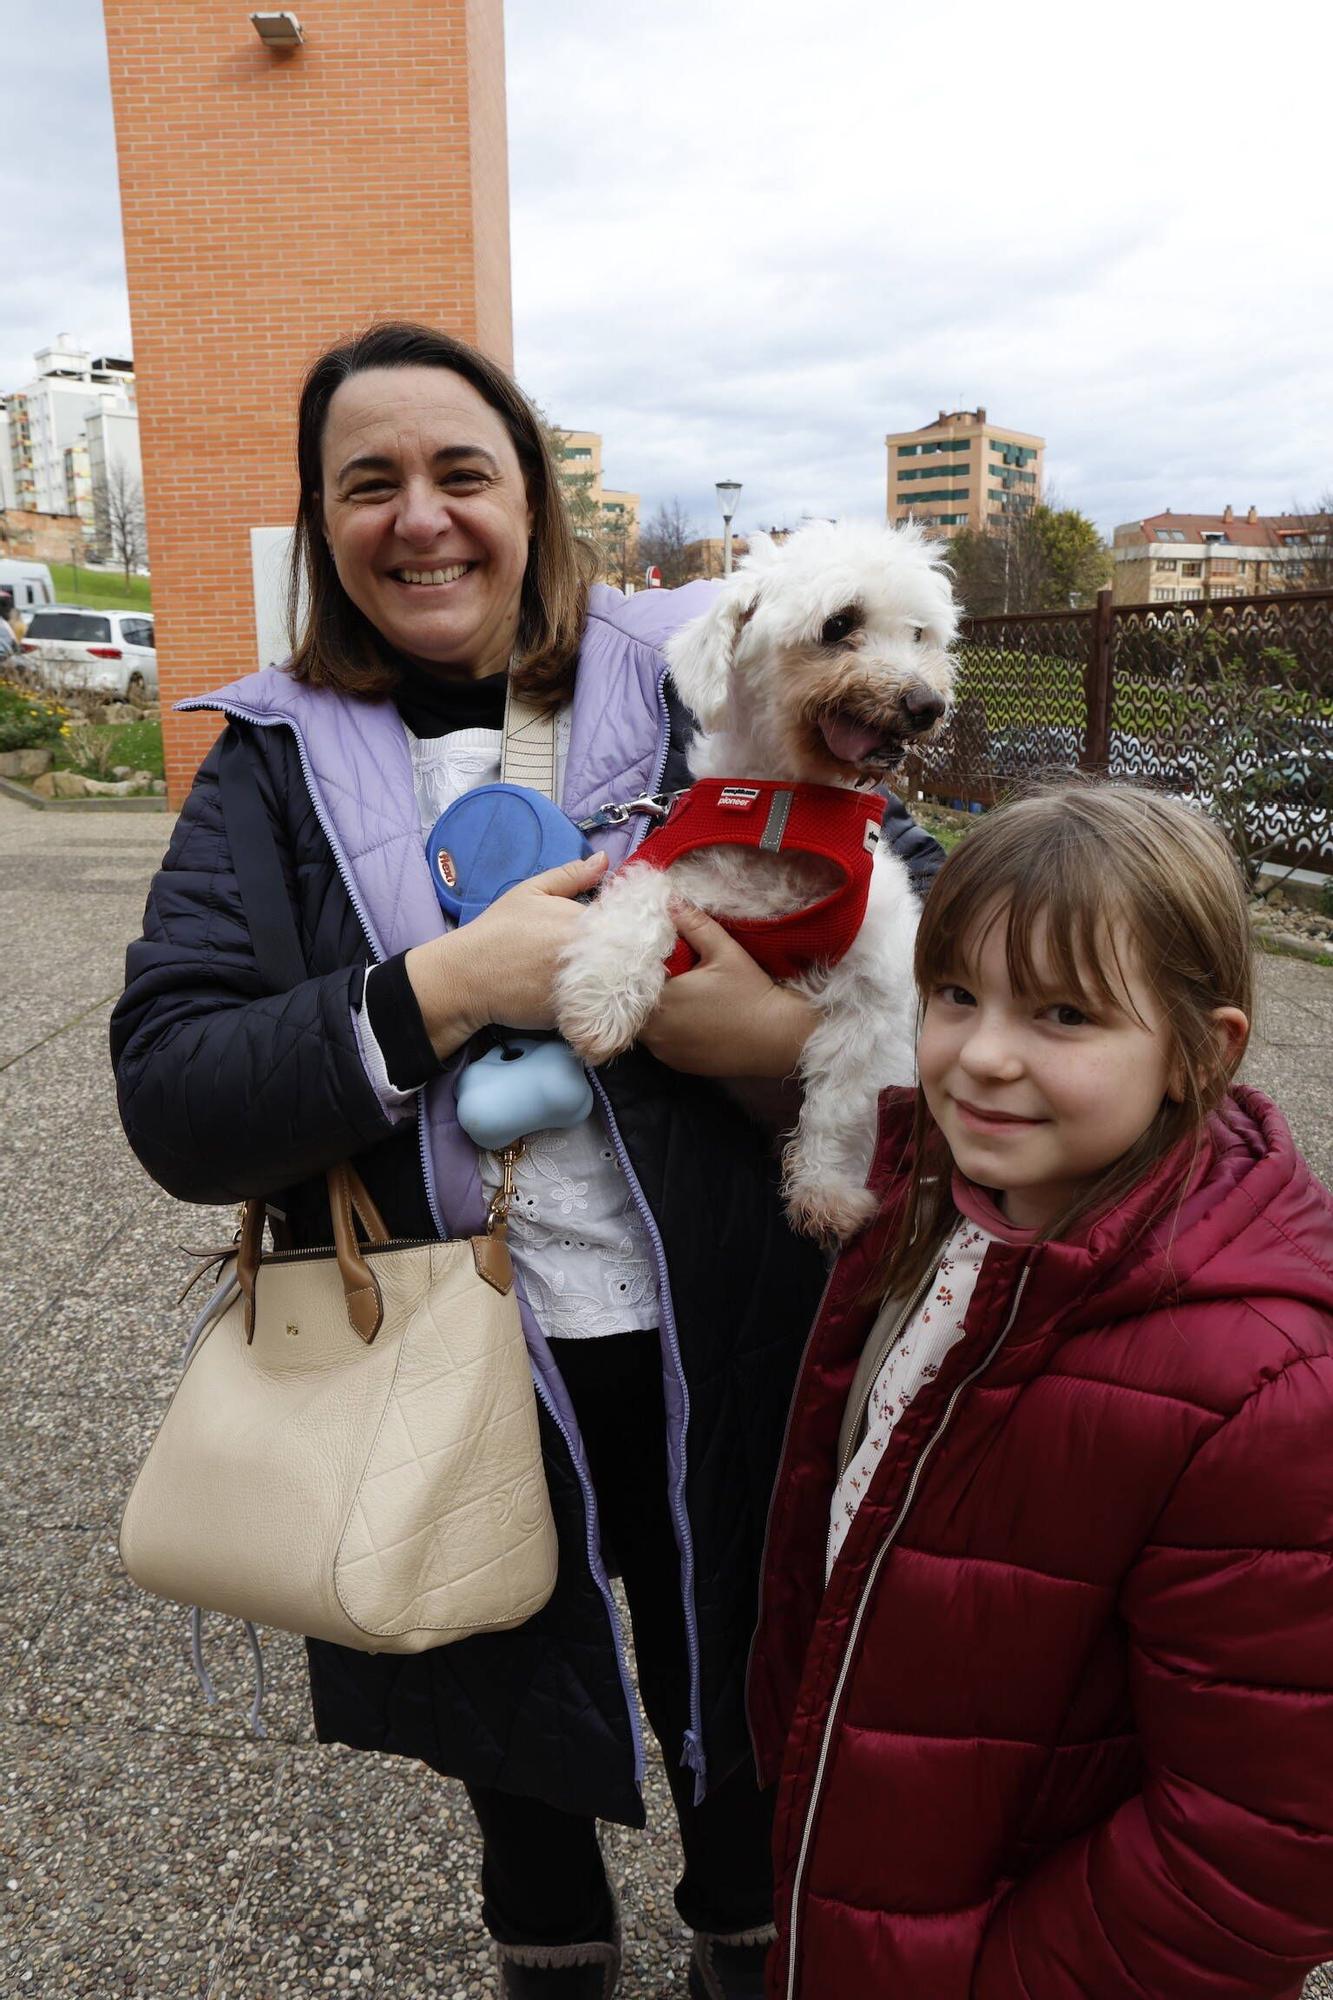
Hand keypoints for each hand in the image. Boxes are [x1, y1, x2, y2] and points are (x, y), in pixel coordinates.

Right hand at [406, 851, 608, 1058]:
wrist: (467, 977)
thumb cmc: (498, 931)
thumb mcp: (530, 892)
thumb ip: (571, 876)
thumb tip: (603, 860)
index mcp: (583, 921)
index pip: (626, 920)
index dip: (624, 923)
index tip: (613, 928)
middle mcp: (590, 955)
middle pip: (628, 953)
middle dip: (624, 952)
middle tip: (606, 954)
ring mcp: (585, 987)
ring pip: (618, 982)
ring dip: (616, 978)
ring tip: (597, 974)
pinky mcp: (576, 1013)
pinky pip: (601, 1006)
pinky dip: (599, 1001)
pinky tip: (585, 994)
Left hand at [639, 899, 816, 1077]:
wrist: (778, 1038)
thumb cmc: (750, 993)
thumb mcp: (724, 951)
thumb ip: (694, 924)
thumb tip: (670, 900)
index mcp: (659, 1001)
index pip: (630, 981)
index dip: (639, 968)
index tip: (654, 958)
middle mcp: (654, 1033)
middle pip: (635, 1005)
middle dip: (647, 989)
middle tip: (668, 973)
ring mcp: (665, 1053)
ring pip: (647, 1027)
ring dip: (656, 1012)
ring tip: (679, 995)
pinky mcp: (679, 1066)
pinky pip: (662, 1044)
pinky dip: (669, 1031)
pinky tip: (690, 1018)